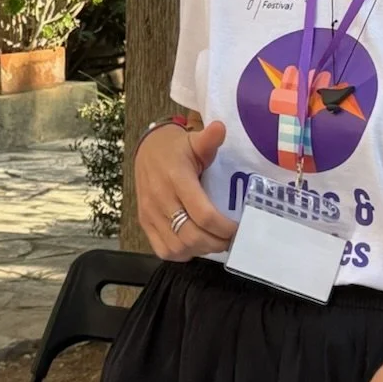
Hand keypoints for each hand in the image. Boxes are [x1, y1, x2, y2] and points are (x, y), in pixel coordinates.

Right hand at [136, 118, 237, 258]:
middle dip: (216, 242)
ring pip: (178, 246)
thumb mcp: (194, 141)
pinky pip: (163, 250)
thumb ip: (209, 139)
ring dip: (201, 249)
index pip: (202, 214)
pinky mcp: (144, 222)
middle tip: (231, 239)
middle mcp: (161, 199)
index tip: (238, 228)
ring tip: (215, 242)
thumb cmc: (177, 148)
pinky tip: (195, 244)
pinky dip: (182, 253)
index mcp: (176, 179)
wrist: (146, 150)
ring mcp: (150, 213)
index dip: (224, 228)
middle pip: (191, 235)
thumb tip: (220, 128)